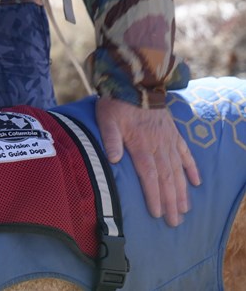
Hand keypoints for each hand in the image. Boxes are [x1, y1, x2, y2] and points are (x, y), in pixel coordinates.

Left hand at [96, 95, 200, 226]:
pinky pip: (185, 153)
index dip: (154, 195)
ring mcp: (168, 139)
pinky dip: (191, 168)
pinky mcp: (173, 133)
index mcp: (141, 144)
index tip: (158, 214)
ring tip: (185, 210)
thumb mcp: (107, 118)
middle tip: (174, 222)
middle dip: (170, 201)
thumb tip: (112, 159)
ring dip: (182, 191)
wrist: (135, 81)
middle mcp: (157, 145)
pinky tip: (196, 182)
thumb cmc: (117, 102)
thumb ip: (110, 139)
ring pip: (177, 170)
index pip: (149, 176)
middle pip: (166, 178)